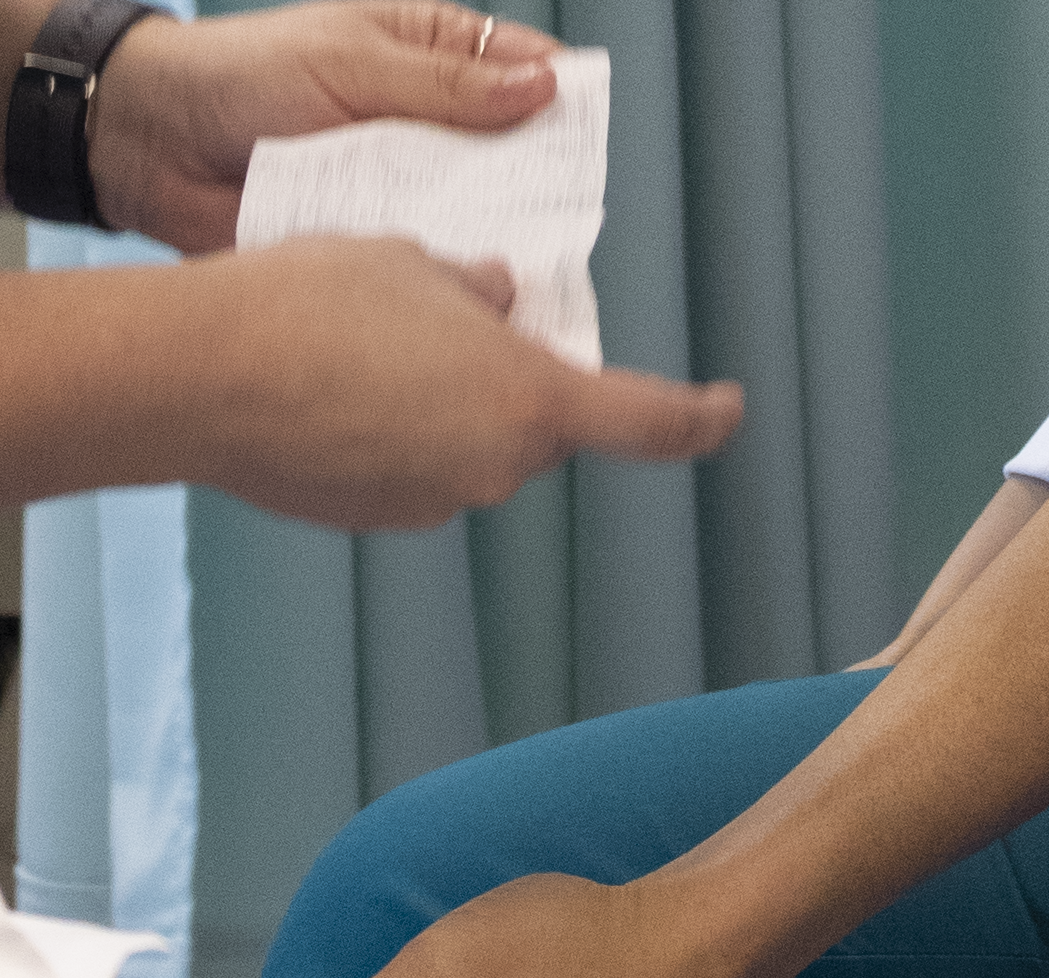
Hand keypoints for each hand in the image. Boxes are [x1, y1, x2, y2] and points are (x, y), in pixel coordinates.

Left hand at [90, 2, 559, 251]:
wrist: (158, 150)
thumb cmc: (242, 78)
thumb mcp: (352, 62)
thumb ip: (444, 84)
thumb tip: (540, 85)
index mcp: (431, 58)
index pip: (522, 74)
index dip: (561, 104)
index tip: (589, 142)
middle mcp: (430, 126)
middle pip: (513, 157)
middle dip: (538, 188)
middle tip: (563, 226)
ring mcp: (409, 187)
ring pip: (478, 216)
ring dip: (496, 241)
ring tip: (527, 273)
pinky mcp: (384, 242)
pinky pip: (432, 262)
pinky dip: (448, 277)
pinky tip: (472, 298)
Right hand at [176, 236, 742, 526]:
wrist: (201, 376)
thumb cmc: (312, 306)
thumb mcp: (413, 266)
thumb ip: (478, 293)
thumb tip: (500, 304)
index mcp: (529, 401)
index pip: (647, 423)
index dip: (698, 420)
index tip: (726, 412)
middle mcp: (496, 467)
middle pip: (534, 427)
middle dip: (507, 382)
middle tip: (438, 329)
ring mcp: (438, 501)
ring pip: (469, 448)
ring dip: (443, 409)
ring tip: (364, 358)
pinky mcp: (382, 519)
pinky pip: (416, 472)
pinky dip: (397, 440)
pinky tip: (337, 400)